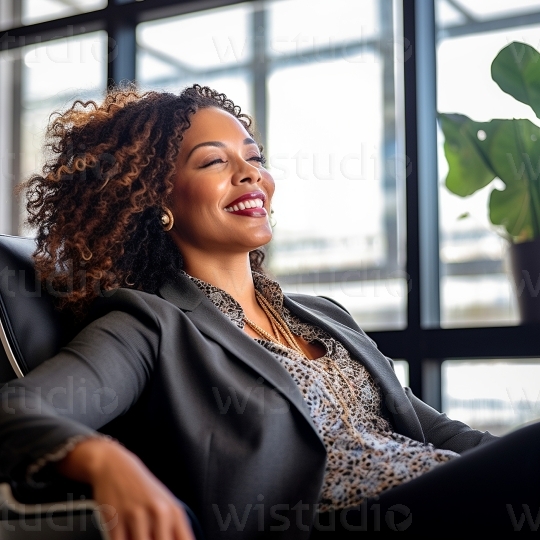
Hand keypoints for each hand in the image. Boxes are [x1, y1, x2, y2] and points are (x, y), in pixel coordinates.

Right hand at [57, 438, 195, 539]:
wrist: (116, 467)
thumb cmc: (142, 489)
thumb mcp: (165, 504)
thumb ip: (173, 529)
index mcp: (174, 512)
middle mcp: (159, 513)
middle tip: (150, 537)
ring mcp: (137, 516)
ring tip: (136, 535)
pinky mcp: (115, 521)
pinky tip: (124, 535)